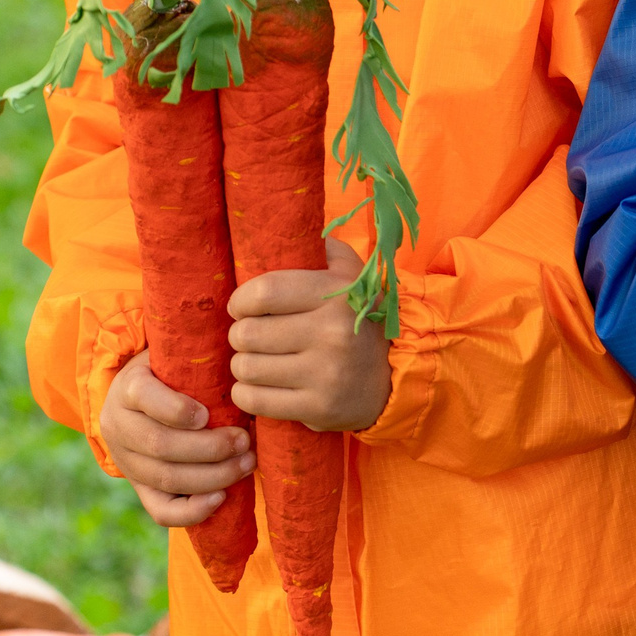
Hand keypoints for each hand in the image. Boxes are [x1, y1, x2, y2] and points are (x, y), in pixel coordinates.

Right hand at [99, 349, 253, 527]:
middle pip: (160, 445)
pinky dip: (192, 511)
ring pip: (166, 479)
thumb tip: (241, 352)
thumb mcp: (174, 355)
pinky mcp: (139, 487)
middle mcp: (119, 426)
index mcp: (127, 387)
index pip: (144, 398)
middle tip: (245, 441)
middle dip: (209, 448)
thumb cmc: (172, 371)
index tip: (209, 414)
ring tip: (246, 464)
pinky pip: (161, 510)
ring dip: (212, 476)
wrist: (138, 398)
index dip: (177, 410)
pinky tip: (221, 498)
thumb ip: (195, 356)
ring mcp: (127, 461)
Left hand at [228, 239, 392, 432]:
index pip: (264, 291)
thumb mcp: (353, 276)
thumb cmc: (360, 320)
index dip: (240, 300)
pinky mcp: (317, 408)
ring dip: (243, 364)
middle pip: (248, 333)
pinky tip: (259, 384)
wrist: (395, 376)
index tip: (241, 307)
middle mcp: (332, 333)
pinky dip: (246, 392)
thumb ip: (322, 250)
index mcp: (337, 294)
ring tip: (257, 360)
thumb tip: (286, 227)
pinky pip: (254, 400)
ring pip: (246, 367)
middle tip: (251, 336)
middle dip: (240, 335)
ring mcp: (325, 375)